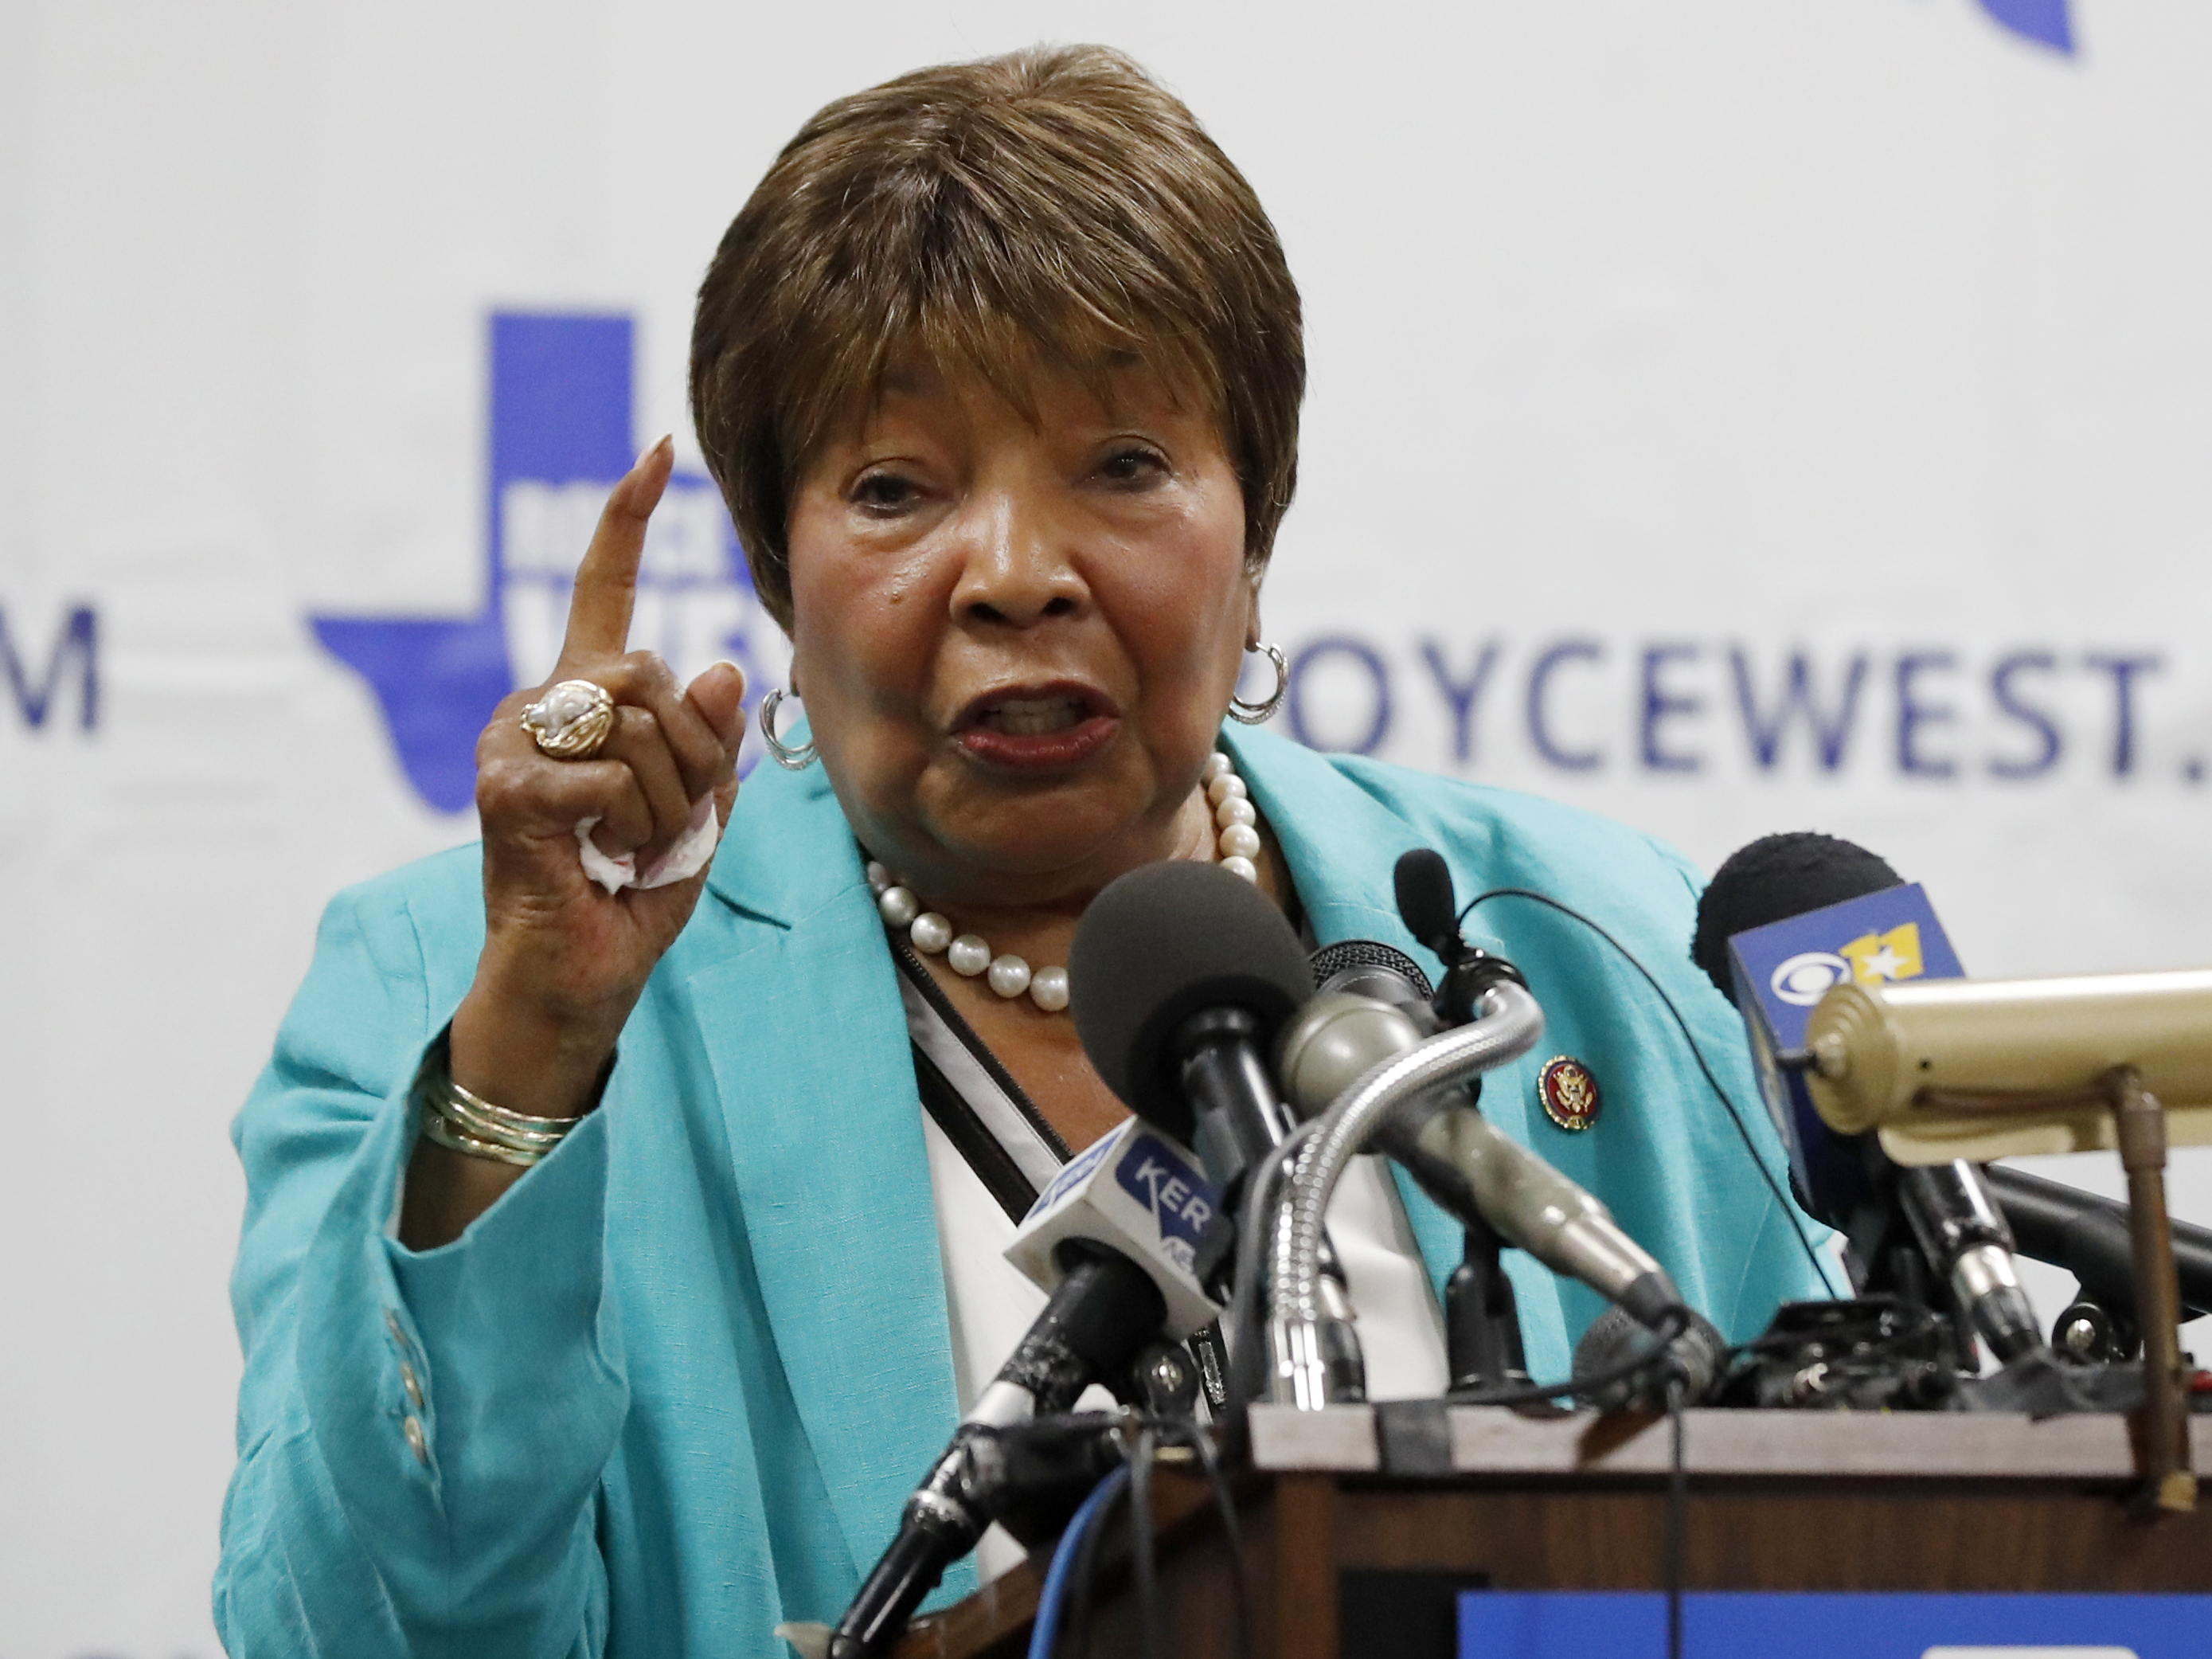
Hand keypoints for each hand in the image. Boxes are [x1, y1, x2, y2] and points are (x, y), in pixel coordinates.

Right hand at [450, 437, 747, 1118]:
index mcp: (586, 700)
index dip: (628, 521)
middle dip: (690, 756)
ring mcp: (510, 742)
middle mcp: (538, 704)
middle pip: (650, 671)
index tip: (656, 450)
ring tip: (629, 847)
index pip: (606, 593)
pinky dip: (635, 828)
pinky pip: (612, 777)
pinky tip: (600, 860)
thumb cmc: (631, 893)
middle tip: (664, 825)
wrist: (580, 978)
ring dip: (666, 799)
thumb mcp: (700, 811)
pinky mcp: (503, 787)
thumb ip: (710, 741)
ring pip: (636, 720)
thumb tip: (723, 668)